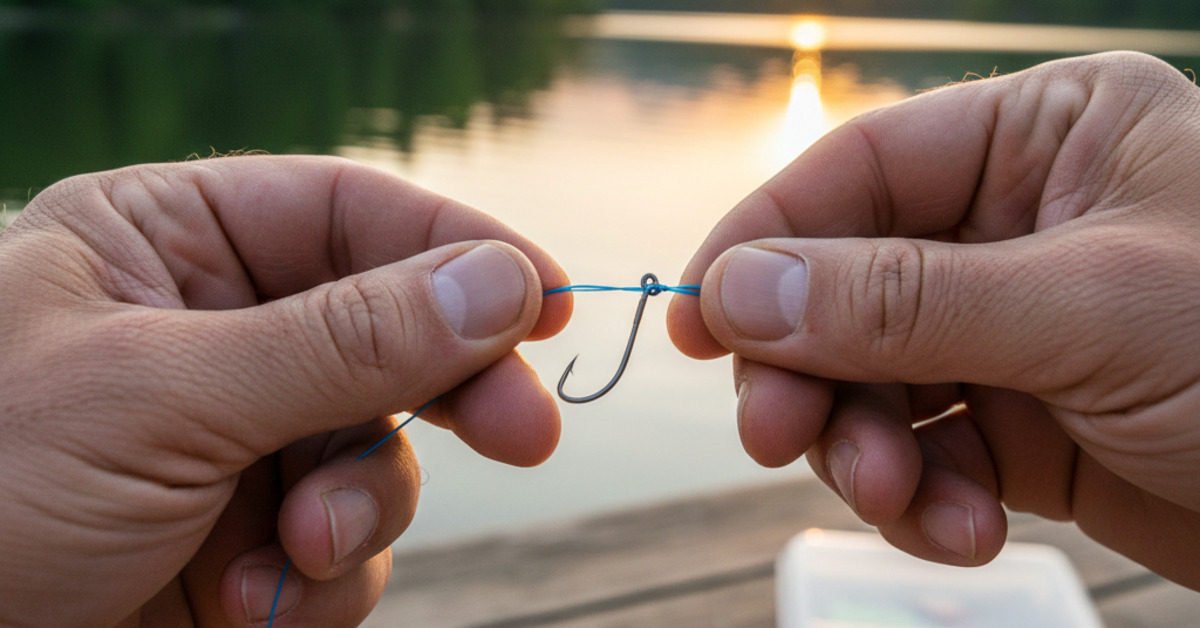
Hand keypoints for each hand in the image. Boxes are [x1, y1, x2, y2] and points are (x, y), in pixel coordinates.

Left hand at [0, 156, 569, 626]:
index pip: (350, 215)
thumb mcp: (165, 396)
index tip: (547, 300)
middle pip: (389, 331)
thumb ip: (346, 339)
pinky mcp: (245, 539)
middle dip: (450, 391)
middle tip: (525, 435)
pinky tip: (253, 610)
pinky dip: (322, 585)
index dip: (457, 248)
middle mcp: (211, 332)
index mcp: (166, 244)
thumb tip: (502, 283)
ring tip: (297, 559)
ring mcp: (233, 439)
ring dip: (359, 512)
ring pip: (378, 450)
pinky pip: (345, 545)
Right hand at [668, 52, 1199, 586]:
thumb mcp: (1086, 311)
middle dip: (812, 369)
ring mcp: (1016, 329)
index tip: (696, 321)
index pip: (859, 170)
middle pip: (847, 284)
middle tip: (777, 439)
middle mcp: (1020, 224)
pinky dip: (920, 498)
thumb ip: (900, 299)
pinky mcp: (1024, 424)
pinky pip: (925, 450)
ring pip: (874, 379)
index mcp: (1047, 138)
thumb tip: (735, 290)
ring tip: (898, 502)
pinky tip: (957, 533)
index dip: (764, 243)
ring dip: (867, 450)